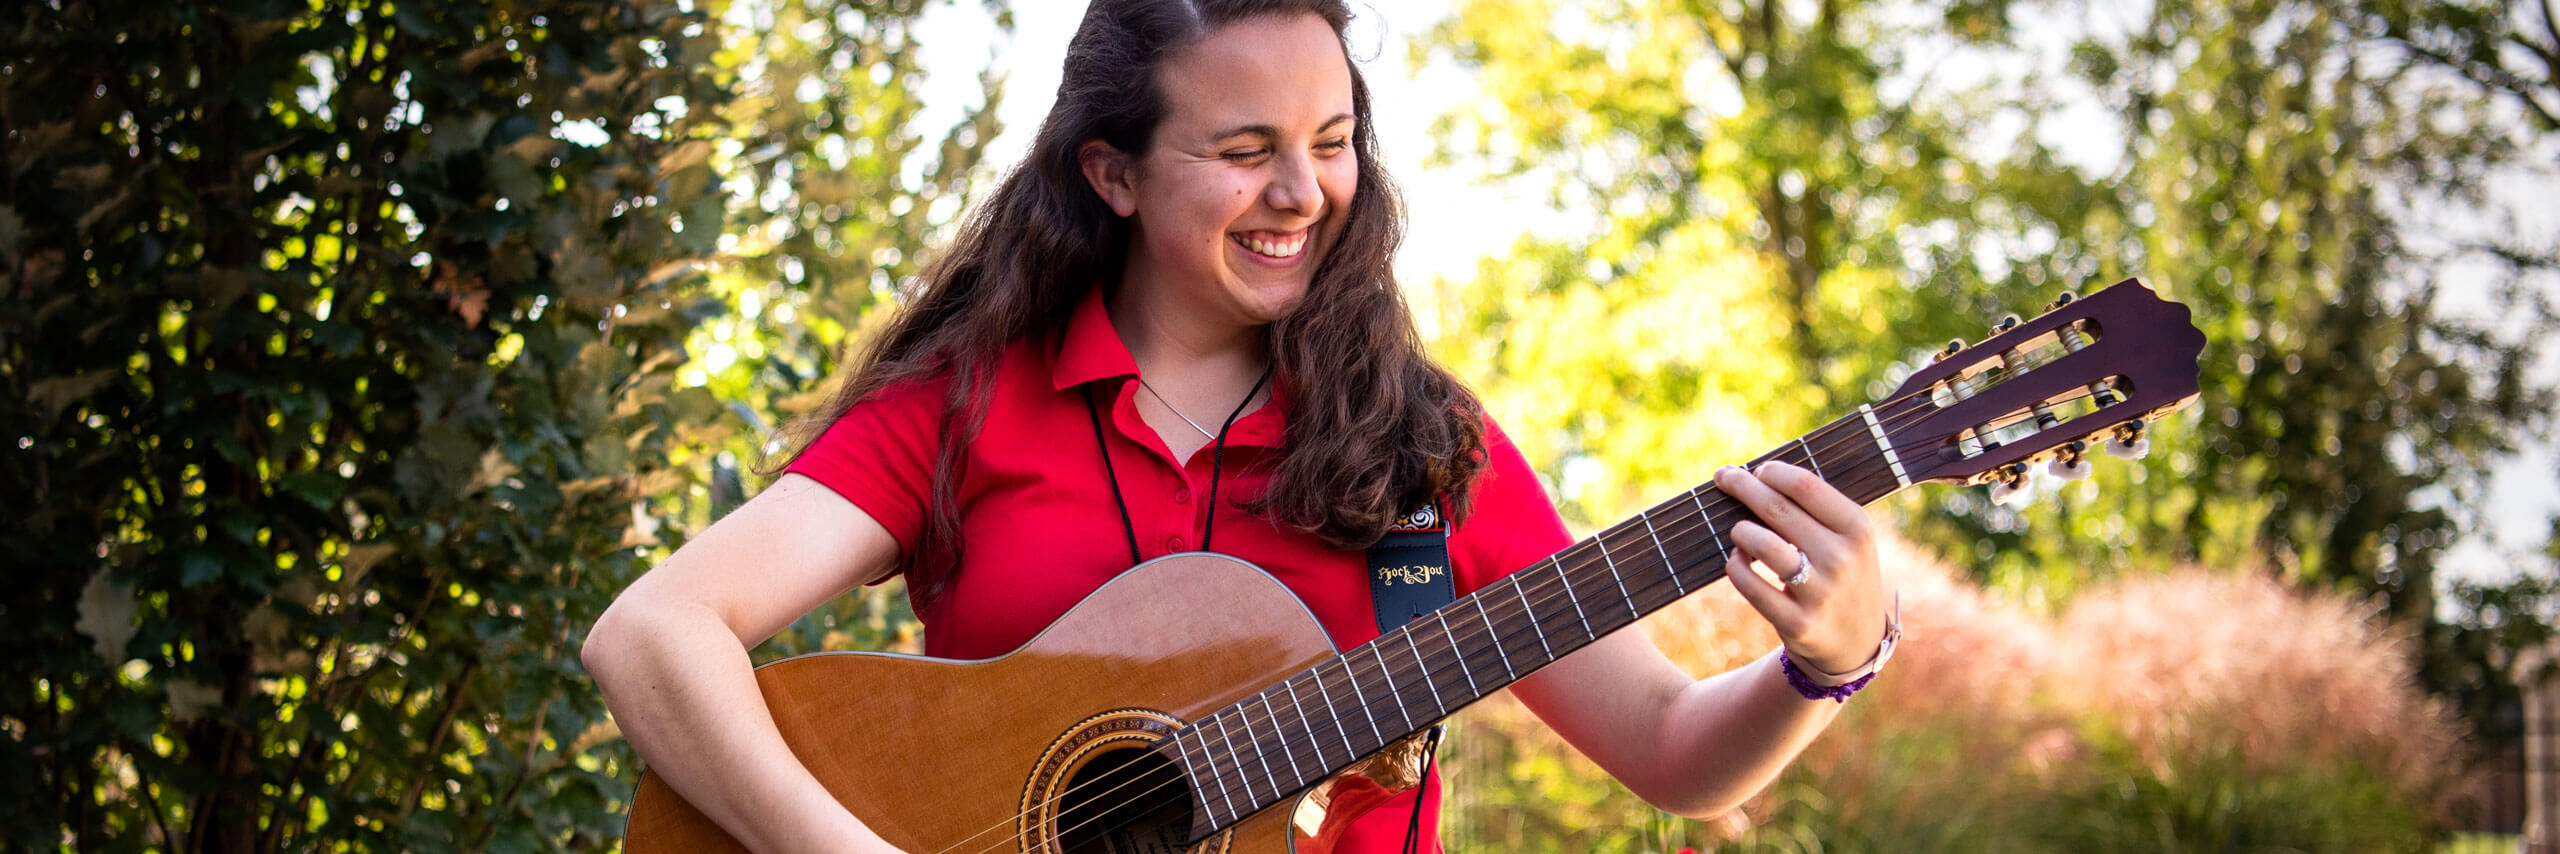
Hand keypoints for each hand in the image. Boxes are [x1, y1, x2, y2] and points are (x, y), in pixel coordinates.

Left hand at [1711, 460, 1889, 674]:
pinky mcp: (1797, 623)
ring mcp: (1820, 593)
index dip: (1773, 472)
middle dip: (1743, 487)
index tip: (1756, 470)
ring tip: (1739, 530)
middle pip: (1779, 510)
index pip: (1806, 486)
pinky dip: (1735, 566)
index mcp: (1858, 529)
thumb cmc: (1842, 575)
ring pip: (1763, 545)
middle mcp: (1841, 558)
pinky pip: (1750, 585)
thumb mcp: (1849, 540)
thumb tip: (1758, 475)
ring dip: (1741, 530)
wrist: (1856, 644)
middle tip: (1724, 477)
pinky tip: (1737, 560)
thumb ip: (1816, 510)